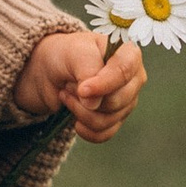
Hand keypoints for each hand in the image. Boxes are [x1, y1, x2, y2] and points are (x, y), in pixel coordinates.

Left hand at [14, 28, 146, 139]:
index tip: (82, 90)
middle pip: (116, 100)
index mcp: (128, 54)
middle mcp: (133, 79)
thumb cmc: (66, 55)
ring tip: (68, 95)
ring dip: (80, 111)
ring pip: (108, 120)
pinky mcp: (116, 120)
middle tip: (69, 84)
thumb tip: (94, 104)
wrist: (52, 72)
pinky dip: (84, 129)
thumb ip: (87, 71)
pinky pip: (104, 134)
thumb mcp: (74, 52)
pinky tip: (75, 118)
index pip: (123, 71)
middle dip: (85, 97)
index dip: (103, 84)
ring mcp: (126, 102)